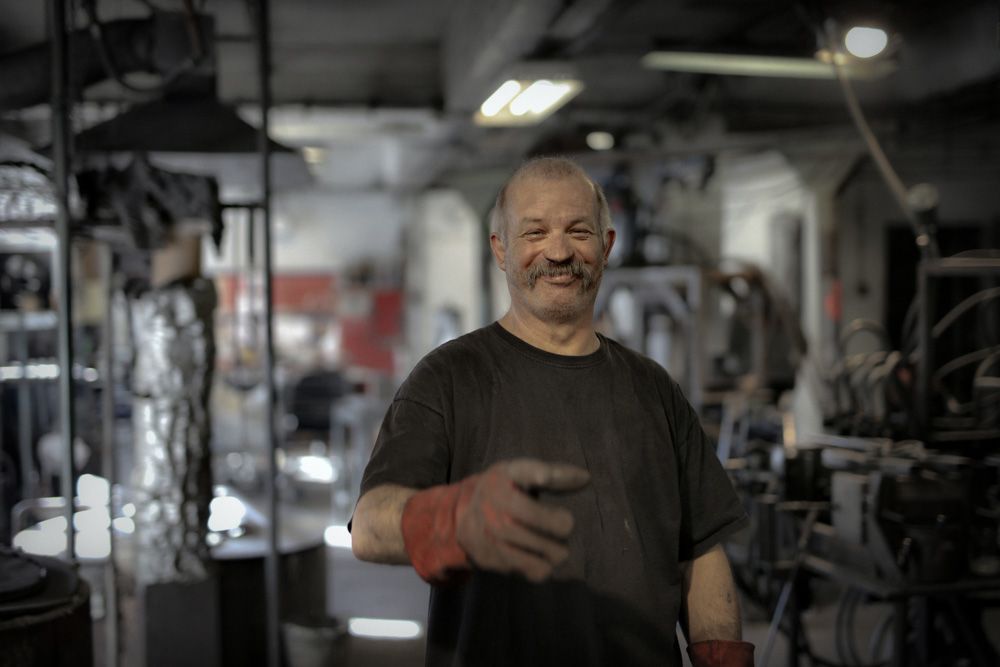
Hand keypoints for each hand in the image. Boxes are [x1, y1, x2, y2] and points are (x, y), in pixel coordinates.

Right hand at [455, 458, 589, 581]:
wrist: (463, 516)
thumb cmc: (507, 490)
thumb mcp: (523, 474)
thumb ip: (556, 474)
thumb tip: (586, 478)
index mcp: (507, 474)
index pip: (523, 471)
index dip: (536, 473)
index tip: (545, 476)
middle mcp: (494, 501)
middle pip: (532, 516)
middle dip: (558, 525)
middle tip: (566, 525)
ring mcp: (488, 530)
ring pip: (532, 548)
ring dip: (555, 552)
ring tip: (560, 550)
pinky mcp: (489, 555)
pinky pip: (528, 568)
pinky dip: (542, 568)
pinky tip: (541, 559)